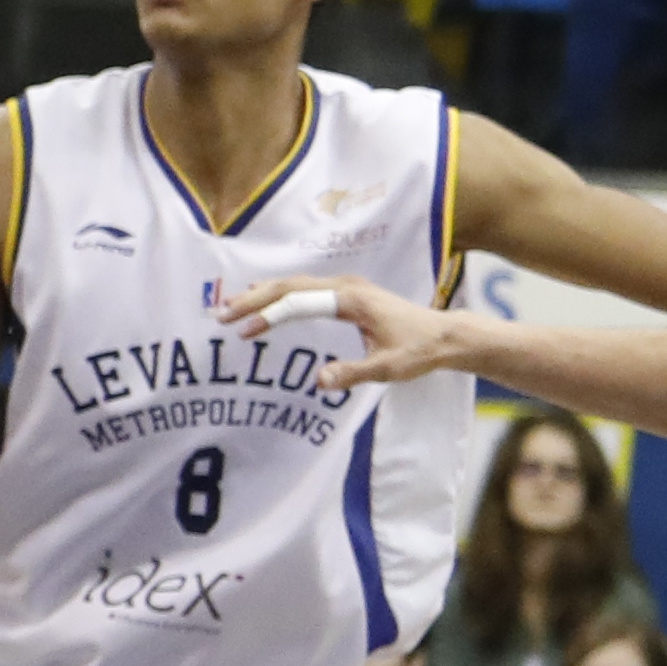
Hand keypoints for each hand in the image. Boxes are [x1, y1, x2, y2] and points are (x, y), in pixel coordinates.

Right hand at [216, 270, 505, 392]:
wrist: (445, 336)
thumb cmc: (418, 351)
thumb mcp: (387, 368)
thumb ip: (352, 373)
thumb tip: (317, 381)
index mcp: (352, 300)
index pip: (299, 302)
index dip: (269, 316)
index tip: (244, 332)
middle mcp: (345, 286)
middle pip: (289, 286)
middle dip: (253, 299)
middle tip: (221, 315)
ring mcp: (346, 286)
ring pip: (294, 283)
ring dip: (262, 294)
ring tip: (231, 308)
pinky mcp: (347, 293)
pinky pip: (304, 288)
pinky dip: (279, 293)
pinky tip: (262, 298)